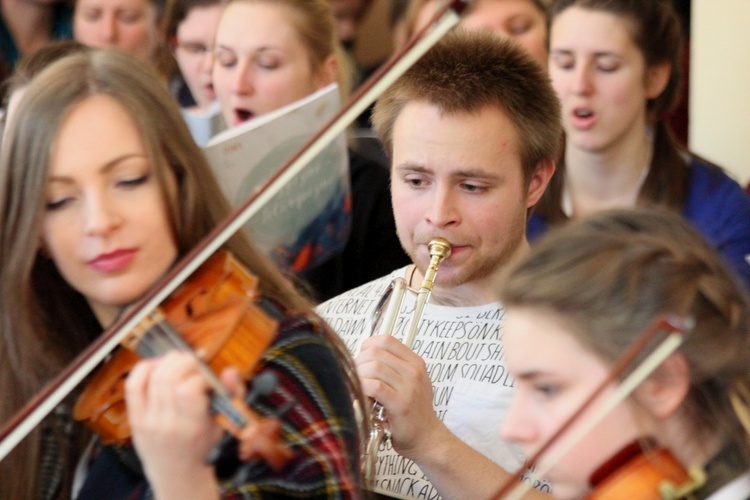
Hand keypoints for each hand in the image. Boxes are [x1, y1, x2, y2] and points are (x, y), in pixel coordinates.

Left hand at [125, 352, 221, 498]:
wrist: (176, 471)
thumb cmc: (202, 446)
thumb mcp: (223, 424)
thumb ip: (231, 395)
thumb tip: (230, 371)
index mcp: (192, 427)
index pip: (189, 390)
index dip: (200, 376)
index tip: (207, 380)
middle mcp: (167, 424)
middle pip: (169, 378)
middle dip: (185, 362)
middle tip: (195, 364)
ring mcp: (148, 421)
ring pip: (154, 376)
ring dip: (169, 361)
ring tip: (180, 362)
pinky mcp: (135, 418)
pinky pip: (134, 385)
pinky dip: (145, 368)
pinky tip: (157, 365)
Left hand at [356, 335, 446, 459]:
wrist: (427, 439)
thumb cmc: (413, 413)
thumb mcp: (409, 383)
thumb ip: (392, 369)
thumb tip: (362, 358)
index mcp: (415, 363)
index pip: (386, 340)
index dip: (367, 346)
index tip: (361, 358)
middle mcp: (414, 371)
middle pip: (376, 352)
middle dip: (359, 363)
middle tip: (355, 378)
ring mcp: (409, 386)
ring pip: (373, 367)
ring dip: (359, 377)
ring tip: (359, 389)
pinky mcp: (401, 403)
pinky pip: (374, 386)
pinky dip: (363, 389)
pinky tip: (362, 398)